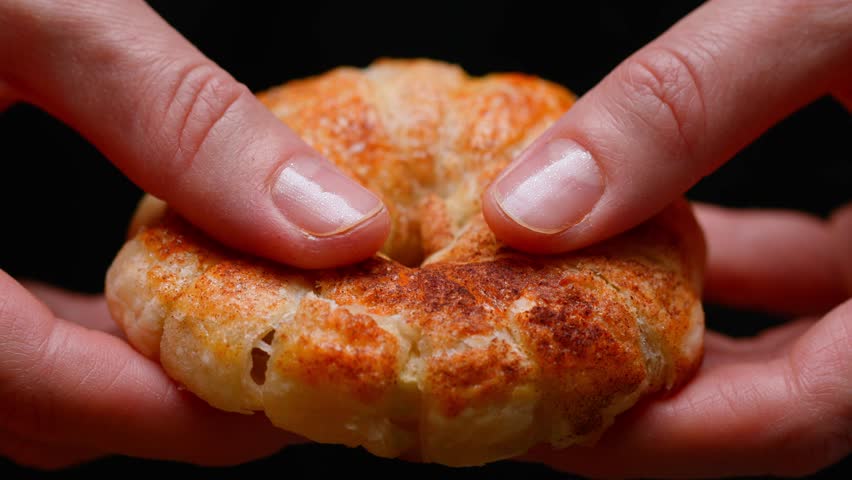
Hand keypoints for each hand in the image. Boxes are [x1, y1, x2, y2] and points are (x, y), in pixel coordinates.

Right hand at [0, 0, 388, 468]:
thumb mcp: (34, 9)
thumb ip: (183, 121)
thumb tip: (336, 223)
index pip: (49, 396)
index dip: (188, 417)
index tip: (295, 400)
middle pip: (36, 410)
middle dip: (169, 405)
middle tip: (283, 367)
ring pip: (9, 387)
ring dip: (124, 374)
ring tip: (233, 331)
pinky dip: (68, 333)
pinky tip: (133, 291)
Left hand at [480, 0, 851, 476]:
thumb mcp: (830, 8)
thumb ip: (682, 106)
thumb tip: (529, 209)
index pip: (800, 418)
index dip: (661, 437)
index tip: (550, 422)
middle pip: (785, 392)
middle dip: (652, 388)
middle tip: (541, 373)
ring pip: (795, 335)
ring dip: (679, 317)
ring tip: (574, 294)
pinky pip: (813, 275)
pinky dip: (729, 258)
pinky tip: (657, 224)